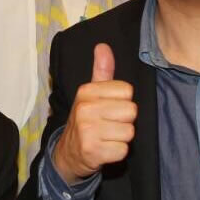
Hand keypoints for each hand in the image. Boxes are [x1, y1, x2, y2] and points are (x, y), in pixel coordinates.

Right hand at [51, 44, 136, 184]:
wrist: (68, 153)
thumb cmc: (86, 120)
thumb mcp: (91, 94)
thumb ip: (102, 71)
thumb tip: (103, 45)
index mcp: (87, 91)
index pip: (127, 91)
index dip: (122, 102)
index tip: (110, 108)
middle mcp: (85, 109)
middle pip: (131, 111)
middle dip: (124, 121)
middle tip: (109, 125)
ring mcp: (87, 131)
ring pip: (129, 132)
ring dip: (121, 138)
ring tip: (107, 137)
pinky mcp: (93, 151)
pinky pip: (123, 150)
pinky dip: (117, 152)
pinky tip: (105, 149)